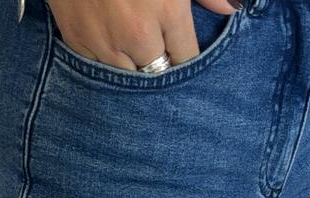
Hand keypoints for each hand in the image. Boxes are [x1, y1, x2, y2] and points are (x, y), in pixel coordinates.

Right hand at [46, 0, 237, 70]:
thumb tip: (232, 9)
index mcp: (166, 10)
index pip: (186, 59)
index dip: (185, 54)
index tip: (180, 48)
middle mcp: (137, 34)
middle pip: (159, 73)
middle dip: (160, 61)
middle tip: (154, 43)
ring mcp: (104, 41)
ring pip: (129, 77)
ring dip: (132, 63)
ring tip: (129, 39)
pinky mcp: (77, 40)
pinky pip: (99, 69)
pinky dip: (105, 59)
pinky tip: (107, 36)